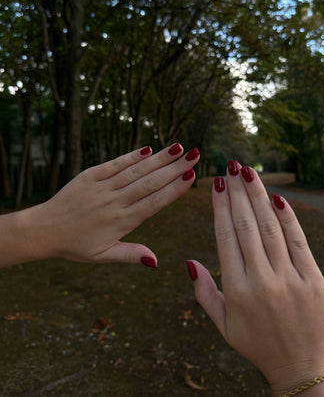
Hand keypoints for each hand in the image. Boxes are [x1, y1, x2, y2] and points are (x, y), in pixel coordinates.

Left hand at [4, 144, 198, 266]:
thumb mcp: (103, 256)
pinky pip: (114, 164)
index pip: (154, 203)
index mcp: (121, 222)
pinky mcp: (90, 176)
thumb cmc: (75, 245)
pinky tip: (148, 149)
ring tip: (179, 147)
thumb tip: (157, 261)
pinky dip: (132, 156)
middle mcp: (114, 202)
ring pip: (135, 171)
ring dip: (158, 158)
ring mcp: (102, 187)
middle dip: (174, 168)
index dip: (174, 189)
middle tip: (195, 155)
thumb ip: (131, 254)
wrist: (43, 230)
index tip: (192, 177)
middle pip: (150, 183)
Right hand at [187, 161, 323, 395]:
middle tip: (231, 166)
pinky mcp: (313, 278)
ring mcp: (289, 278)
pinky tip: (277, 197)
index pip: (225, 237)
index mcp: (236, 290)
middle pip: (246, 225)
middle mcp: (262, 280)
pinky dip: (288, 217)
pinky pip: (298, 241)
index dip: (221, 207)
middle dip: (238, 192)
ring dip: (259, 196)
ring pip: (270, 227)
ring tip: (249, 172)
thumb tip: (189, 261)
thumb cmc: (258, 345)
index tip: (217, 184)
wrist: (302, 367)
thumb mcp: (224, 325)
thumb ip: (204, 292)